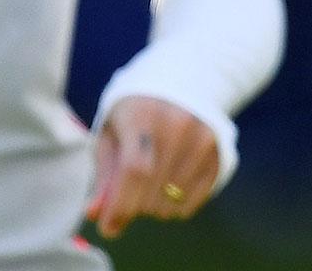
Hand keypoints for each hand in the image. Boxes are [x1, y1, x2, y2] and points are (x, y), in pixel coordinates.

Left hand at [83, 96, 219, 238]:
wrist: (179, 86)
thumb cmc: (135, 116)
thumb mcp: (112, 136)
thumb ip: (104, 177)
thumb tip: (94, 215)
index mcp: (143, 114)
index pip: (134, 169)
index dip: (120, 204)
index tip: (107, 225)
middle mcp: (177, 125)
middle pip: (150, 192)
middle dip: (132, 206)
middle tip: (126, 195)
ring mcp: (201, 140)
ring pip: (169, 204)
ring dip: (151, 208)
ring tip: (148, 184)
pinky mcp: (217, 154)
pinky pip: (189, 205)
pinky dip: (172, 208)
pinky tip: (167, 186)